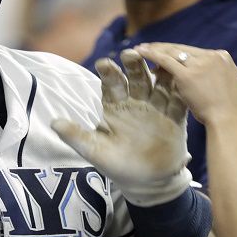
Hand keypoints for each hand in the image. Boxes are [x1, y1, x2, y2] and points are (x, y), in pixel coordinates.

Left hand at [52, 49, 191, 205]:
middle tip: (131, 53)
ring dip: (160, 73)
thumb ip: (76, 135)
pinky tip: (183, 79)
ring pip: (159, 85)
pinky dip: (181, 91)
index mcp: (115, 105)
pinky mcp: (175, 119)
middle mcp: (136, 102)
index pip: (111, 84)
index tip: (104, 63)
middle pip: (136, 78)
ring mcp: (157, 109)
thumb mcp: (94, 150)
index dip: (108, 73)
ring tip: (161, 61)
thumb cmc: (117, 165)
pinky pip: (179, 102)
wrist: (146, 184)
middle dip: (134, 65)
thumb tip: (53, 123)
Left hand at [135, 42, 236, 126]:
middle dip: (164, 48)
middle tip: (149, 47)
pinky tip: (139, 51)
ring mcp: (199, 64)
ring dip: (155, 49)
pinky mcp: (187, 74)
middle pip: (183, 49)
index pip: (195, 51)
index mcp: (222, 57)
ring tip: (141, 48)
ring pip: (172, 52)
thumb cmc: (234, 109)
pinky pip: (165, 60)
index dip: (179, 53)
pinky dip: (151, 53)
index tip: (168, 53)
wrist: (229, 120)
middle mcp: (212, 56)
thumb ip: (234, 79)